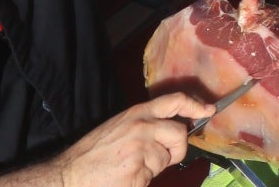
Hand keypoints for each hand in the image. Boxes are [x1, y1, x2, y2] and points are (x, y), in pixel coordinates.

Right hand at [46, 94, 211, 186]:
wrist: (70, 175)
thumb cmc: (93, 154)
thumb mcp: (120, 127)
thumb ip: (146, 124)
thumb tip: (174, 129)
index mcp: (136, 113)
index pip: (174, 100)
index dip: (195, 104)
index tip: (208, 110)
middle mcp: (141, 127)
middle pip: (179, 134)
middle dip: (176, 149)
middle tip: (157, 158)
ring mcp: (140, 148)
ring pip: (166, 158)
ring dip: (154, 167)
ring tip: (131, 166)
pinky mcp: (138, 170)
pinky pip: (153, 176)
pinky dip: (143, 179)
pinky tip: (125, 177)